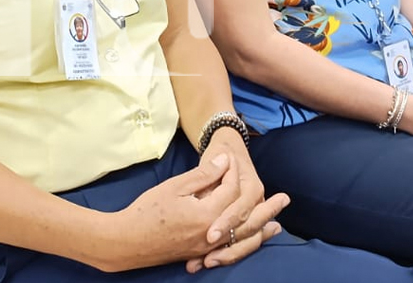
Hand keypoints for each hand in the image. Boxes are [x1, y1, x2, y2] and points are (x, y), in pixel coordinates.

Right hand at [102, 151, 285, 272]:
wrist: (127, 240)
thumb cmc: (148, 210)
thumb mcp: (175, 187)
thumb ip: (203, 176)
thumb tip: (224, 161)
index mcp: (206, 214)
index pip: (231, 192)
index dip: (231, 173)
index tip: (229, 158)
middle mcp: (211, 234)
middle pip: (246, 220)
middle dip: (267, 210)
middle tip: (285, 200)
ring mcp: (207, 246)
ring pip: (241, 239)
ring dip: (260, 230)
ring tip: (276, 224)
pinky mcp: (200, 253)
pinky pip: (229, 249)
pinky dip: (243, 243)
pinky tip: (248, 239)